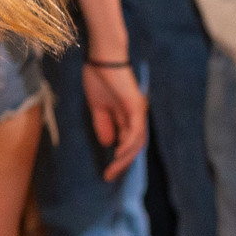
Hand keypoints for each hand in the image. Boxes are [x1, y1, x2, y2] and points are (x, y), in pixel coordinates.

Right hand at [83, 59, 147, 181]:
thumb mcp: (97, 107)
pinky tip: (119, 153)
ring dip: (125, 157)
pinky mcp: (136, 107)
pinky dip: (128, 144)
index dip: (119, 159)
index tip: (107, 172)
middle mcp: (137, 116)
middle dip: (123, 163)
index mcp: (128, 116)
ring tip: (113, 169)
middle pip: (134, 146)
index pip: (127, 142)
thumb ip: (103, 124)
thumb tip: (108, 143)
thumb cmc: (99, 78)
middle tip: (110, 176)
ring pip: (136, 141)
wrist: (102, 59)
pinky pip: (135, 131)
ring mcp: (138, 111)